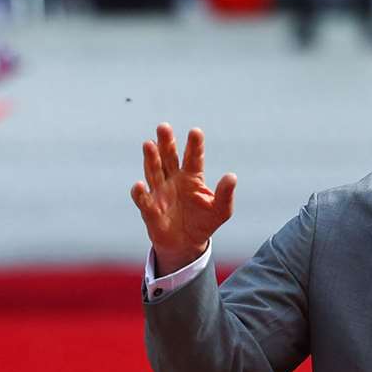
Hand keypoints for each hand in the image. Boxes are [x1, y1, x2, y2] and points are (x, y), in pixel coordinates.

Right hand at [131, 123, 236, 275]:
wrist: (186, 244)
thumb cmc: (204, 223)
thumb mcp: (220, 210)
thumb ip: (225, 194)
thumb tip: (231, 176)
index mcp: (192, 177)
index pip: (193, 158)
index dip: (194, 145)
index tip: (195, 132)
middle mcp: (173, 180)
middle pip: (168, 158)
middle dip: (166, 143)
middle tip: (163, 127)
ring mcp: (160, 192)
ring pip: (153, 171)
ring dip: (151, 159)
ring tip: (149, 144)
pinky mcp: (150, 210)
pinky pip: (144, 200)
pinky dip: (140, 193)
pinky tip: (139, 185)